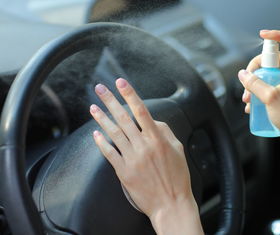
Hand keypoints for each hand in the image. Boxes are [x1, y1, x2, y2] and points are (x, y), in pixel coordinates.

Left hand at [89, 78, 202, 234]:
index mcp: (158, 139)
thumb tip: (153, 120)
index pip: (141, 111)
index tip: (121, 83)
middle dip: (110, 101)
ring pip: (113, 133)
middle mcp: (143, 146)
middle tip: (100, 88)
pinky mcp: (123, 172)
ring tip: (93, 107)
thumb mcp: (178, 149)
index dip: (130, 95)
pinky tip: (96, 134)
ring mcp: (132, 159)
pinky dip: (101, 143)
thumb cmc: (177, 177)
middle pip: (123, 118)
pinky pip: (109, 153)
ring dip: (102, 118)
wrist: (171, 203)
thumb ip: (165, 132)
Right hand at [238, 30, 279, 151]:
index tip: (262, 36)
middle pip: (274, 58)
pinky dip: (260, 91)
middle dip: (257, 67)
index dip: (279, 34)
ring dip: (255, 82)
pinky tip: (252, 106)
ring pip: (270, 73)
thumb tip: (243, 74)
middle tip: (247, 79)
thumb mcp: (270, 98)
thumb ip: (255, 84)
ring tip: (247, 97)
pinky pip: (271, 85)